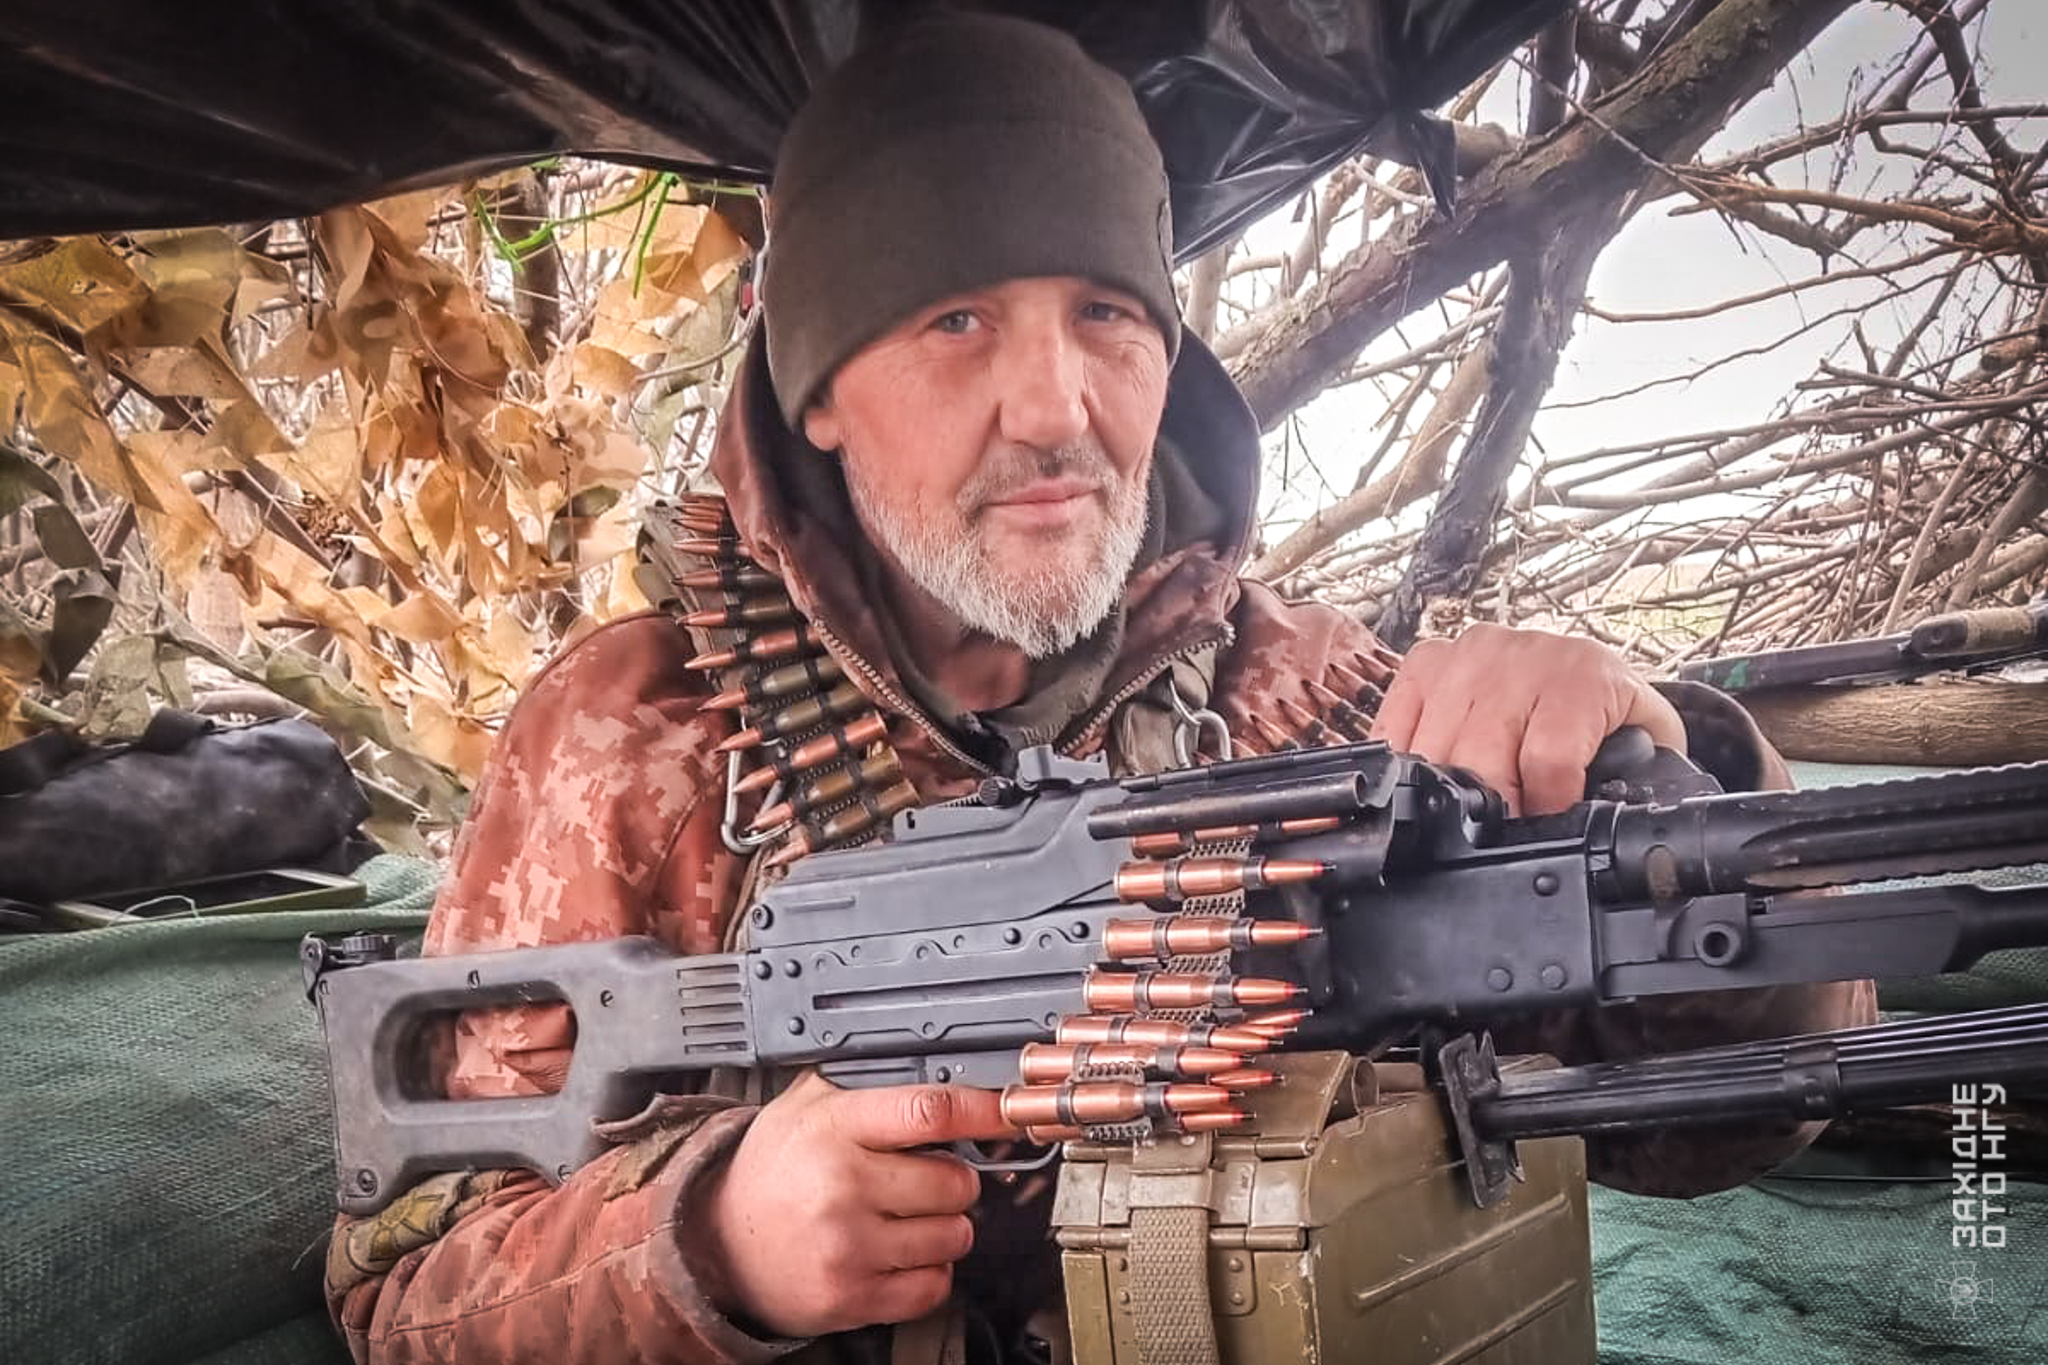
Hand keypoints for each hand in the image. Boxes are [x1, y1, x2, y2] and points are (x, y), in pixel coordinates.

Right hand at [701, 1072, 1018, 1337]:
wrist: (718, 1243)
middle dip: (954, 1179)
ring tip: (906, 1219)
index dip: (982, 1110)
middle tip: (926, 1179)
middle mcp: (843, 1186)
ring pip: (954, 1235)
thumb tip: (940, 1068)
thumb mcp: (804, 1105)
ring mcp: (849, 1246)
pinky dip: (929, 1272)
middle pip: (956, 1180)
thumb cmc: (771, 1171)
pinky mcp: (852, 1297)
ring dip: (944, 1227)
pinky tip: (899, 1255)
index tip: (1007, 1111)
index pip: (929, 1112)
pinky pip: (934, 1285)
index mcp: (834, 1129)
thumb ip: (866, 1084)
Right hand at [1368, 623, 1684, 816]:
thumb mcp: (1643, 740)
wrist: (1580, 661)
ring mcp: (1465, 657)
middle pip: (1480, 761)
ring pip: (1434, 751)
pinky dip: (1405, 762)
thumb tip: (1607, 825)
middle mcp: (1517, 658)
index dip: (1542, 811)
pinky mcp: (1425, 663)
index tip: (1545, 827)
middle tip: (1505, 824)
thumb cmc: (1606, 710)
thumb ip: (1637, 777)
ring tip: (1471, 802)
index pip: (1546, 760)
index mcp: (1581, 676)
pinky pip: (1395, 728)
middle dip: (1492, 808)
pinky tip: (1430, 775)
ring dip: (1447, 790)